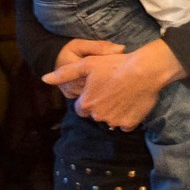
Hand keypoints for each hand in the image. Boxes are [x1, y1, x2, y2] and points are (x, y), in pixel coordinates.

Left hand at [43, 39, 183, 132]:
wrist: (145, 71)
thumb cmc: (115, 65)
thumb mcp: (87, 64)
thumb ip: (64, 73)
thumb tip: (44, 79)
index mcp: (86, 104)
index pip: (81, 108)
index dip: (89, 98)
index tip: (98, 88)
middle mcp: (98, 116)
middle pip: (95, 114)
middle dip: (101, 105)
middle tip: (112, 90)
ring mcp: (114, 121)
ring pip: (110, 120)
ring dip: (114, 111)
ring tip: (122, 95)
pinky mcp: (129, 124)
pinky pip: (124, 125)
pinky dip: (127, 117)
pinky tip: (131, 103)